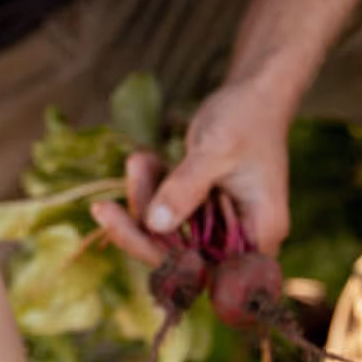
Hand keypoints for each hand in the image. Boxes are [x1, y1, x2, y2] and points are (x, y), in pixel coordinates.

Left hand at [91, 78, 292, 263]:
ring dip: (143, 199)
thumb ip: (186, 187)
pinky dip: (150, 187)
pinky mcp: (202, 209)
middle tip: (101, 208)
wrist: (255, 94)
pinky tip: (143, 160)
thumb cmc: (246, 117)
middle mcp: (241, 239)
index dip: (162, 258)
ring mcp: (220, 226)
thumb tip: (155, 224)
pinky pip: (166, 210)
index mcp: (259, 234)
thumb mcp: (215, 149)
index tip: (122, 230)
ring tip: (136, 162)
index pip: (206, 267)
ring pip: (167, 232)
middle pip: (180, 256)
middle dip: (140, 228)